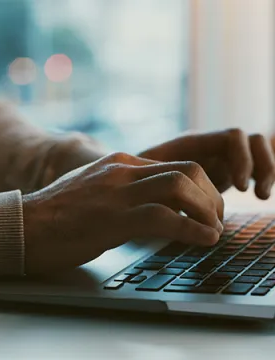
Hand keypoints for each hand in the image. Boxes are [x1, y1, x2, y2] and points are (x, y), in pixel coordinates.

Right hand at [23, 152, 223, 274]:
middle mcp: (122, 171)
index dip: (201, 186)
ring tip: (213, 230)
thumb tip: (152, 202)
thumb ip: (123, 189)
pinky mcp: (111, 219)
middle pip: (187, 170)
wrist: (23, 225)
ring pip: (180, 187)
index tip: (208, 207)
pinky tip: (203, 240)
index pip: (176, 165)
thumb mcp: (96, 190)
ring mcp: (116, 193)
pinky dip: (191, 230)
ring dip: (207, 210)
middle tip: (216, 218)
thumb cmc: (58, 214)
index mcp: (120, 163)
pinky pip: (164, 218)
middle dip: (211, 196)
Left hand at [138, 128, 274, 198]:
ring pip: (256, 150)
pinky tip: (256, 196)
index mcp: (193, 142)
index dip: (242, 159)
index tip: (240, 188)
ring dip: (266, 170)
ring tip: (260, 196)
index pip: (233, 137)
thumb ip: (166, 181)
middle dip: (262, 164)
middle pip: (251, 140)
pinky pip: (252, 166)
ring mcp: (217, 157)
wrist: (133, 181)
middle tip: (256, 195)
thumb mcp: (148, 179)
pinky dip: (261, 176)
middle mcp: (208, 146)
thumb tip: (182, 197)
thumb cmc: (136, 180)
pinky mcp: (222, 171)